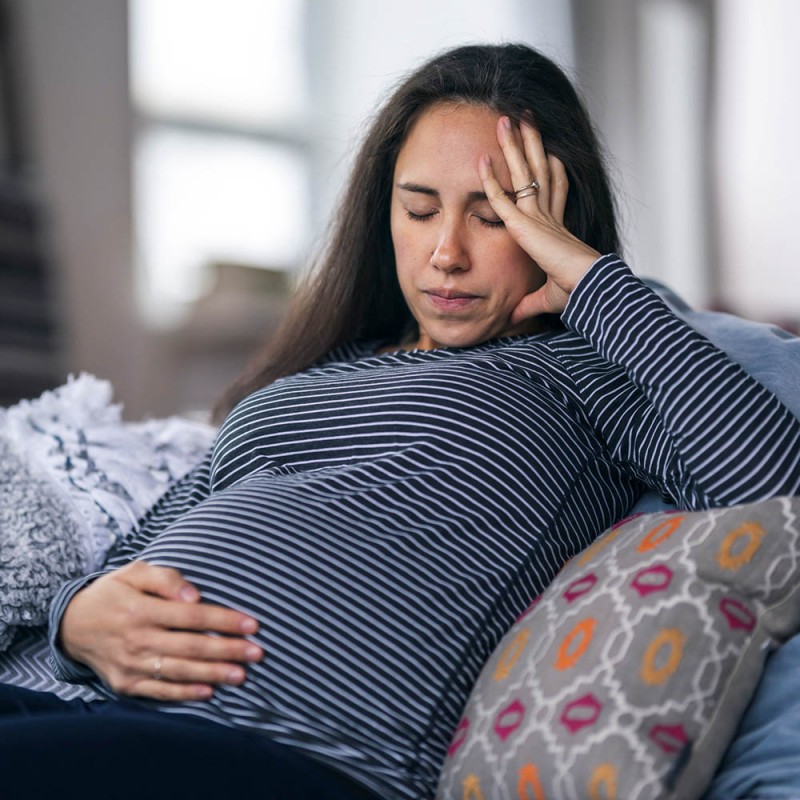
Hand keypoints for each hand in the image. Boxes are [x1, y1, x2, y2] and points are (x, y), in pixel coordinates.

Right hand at [59, 561, 262, 700]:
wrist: (71, 625)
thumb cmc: (113, 593)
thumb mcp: (134, 573)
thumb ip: (165, 579)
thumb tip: (194, 596)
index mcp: (141, 610)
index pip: (192, 617)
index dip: (224, 621)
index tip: (252, 624)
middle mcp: (137, 639)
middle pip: (191, 647)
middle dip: (228, 650)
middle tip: (258, 653)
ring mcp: (130, 665)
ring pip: (179, 672)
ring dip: (213, 674)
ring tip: (242, 675)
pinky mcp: (125, 684)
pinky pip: (159, 691)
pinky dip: (185, 694)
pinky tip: (209, 692)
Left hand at [478, 116, 600, 321]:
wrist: (588, 291)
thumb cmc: (577, 294)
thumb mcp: (547, 297)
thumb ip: (529, 303)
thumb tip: (514, 317)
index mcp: (557, 228)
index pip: (553, 190)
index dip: (552, 169)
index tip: (548, 151)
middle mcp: (549, 215)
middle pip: (539, 170)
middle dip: (531, 143)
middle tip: (524, 118)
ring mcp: (539, 216)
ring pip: (523, 172)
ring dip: (514, 144)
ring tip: (506, 118)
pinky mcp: (526, 225)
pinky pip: (502, 196)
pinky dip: (491, 178)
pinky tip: (482, 159)